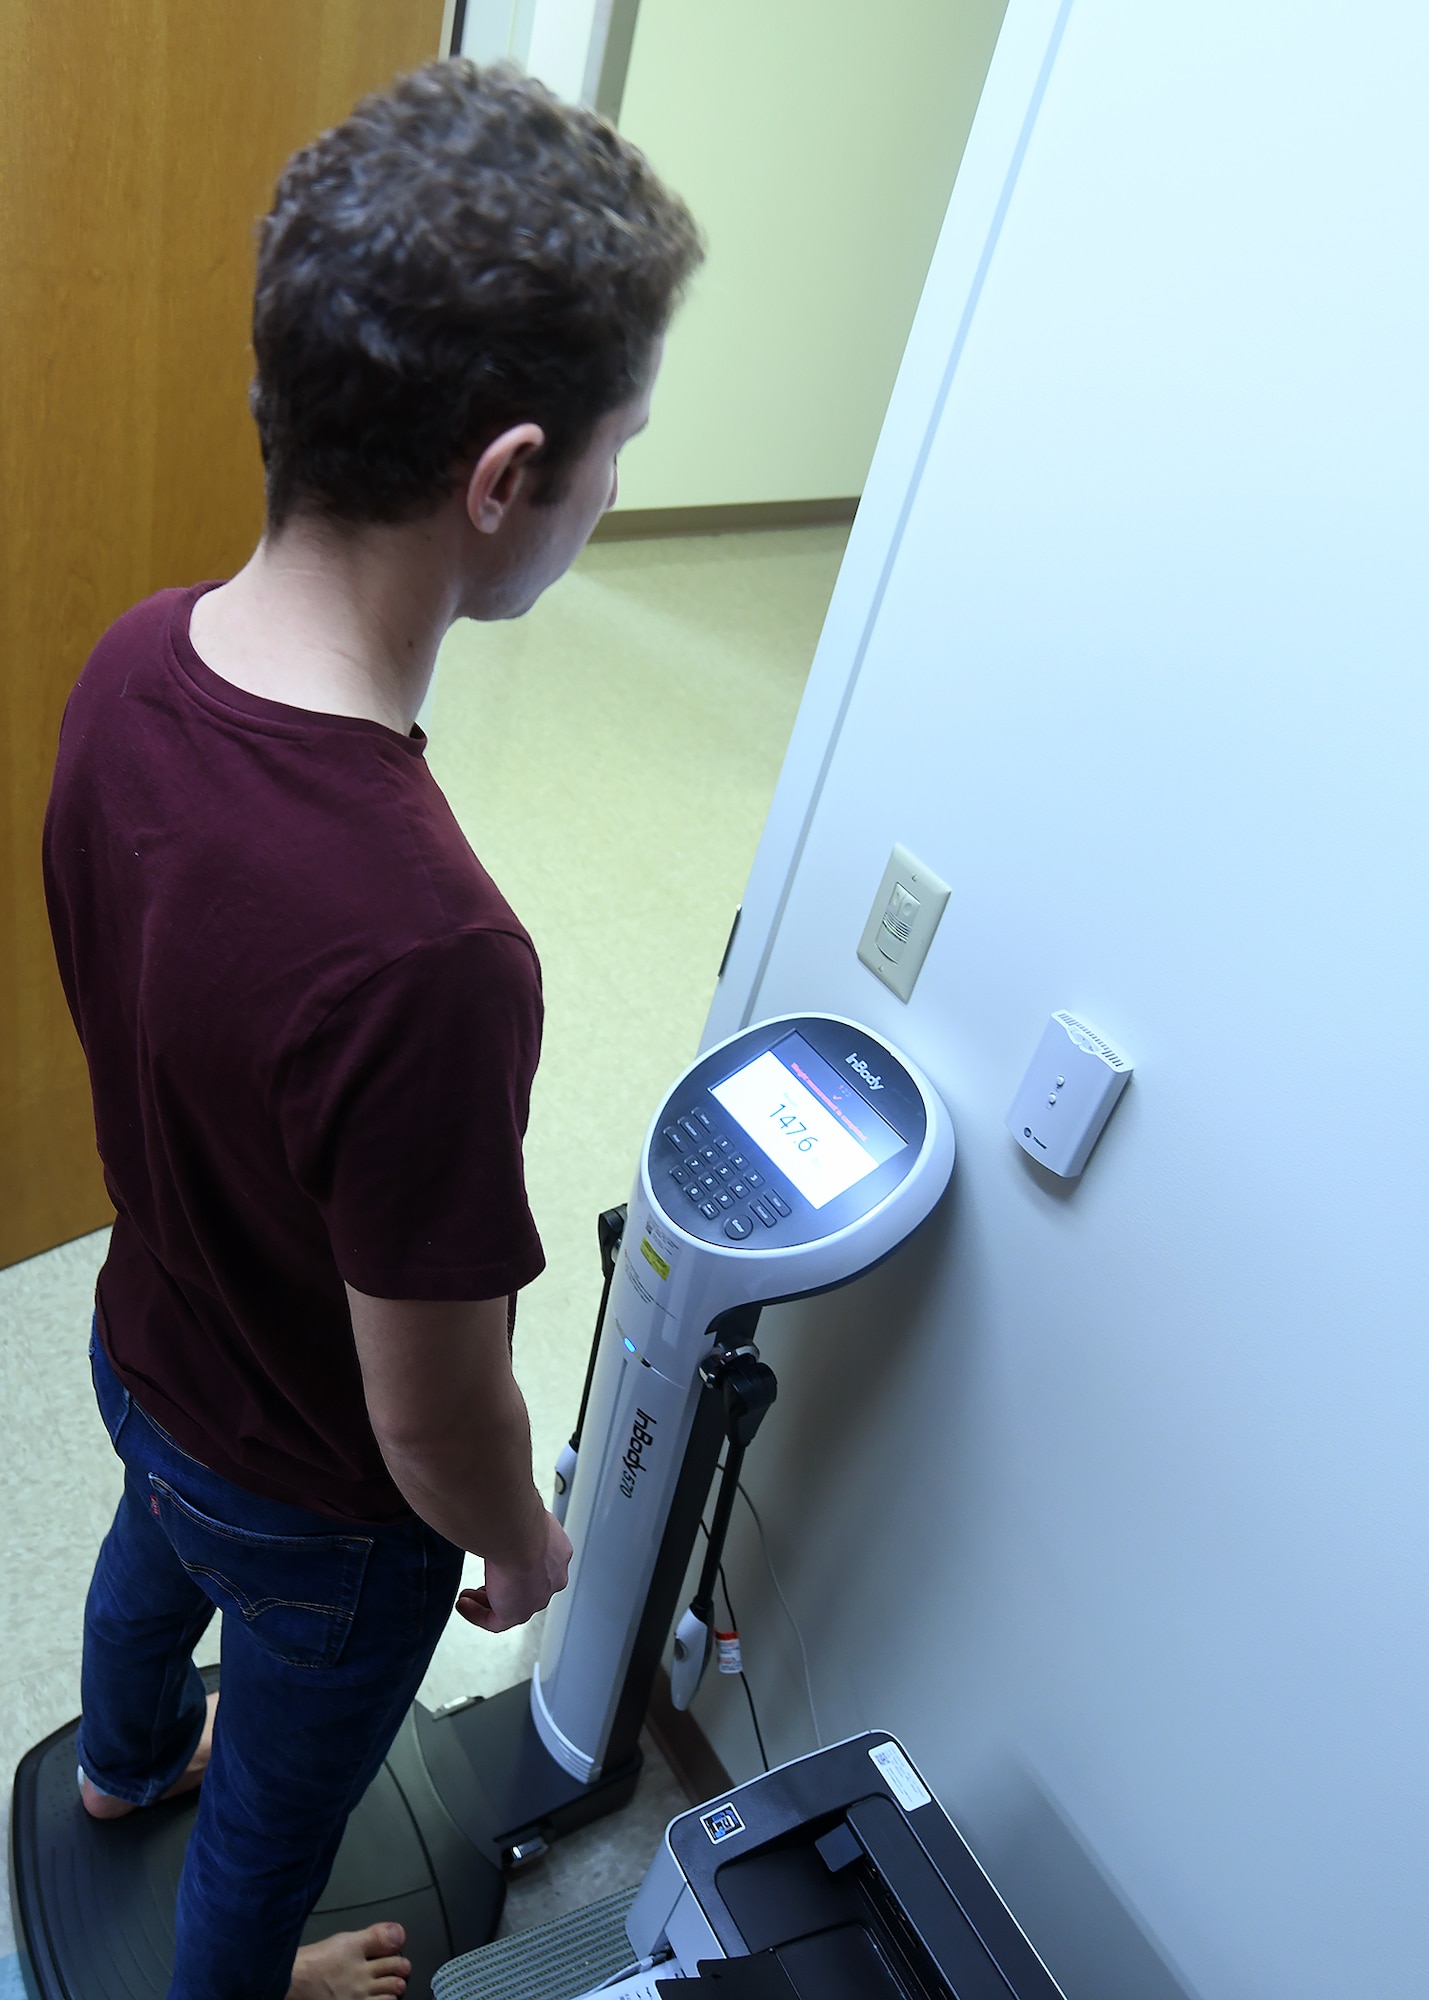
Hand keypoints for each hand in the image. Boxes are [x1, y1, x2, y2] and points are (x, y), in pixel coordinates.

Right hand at [456, 1510, 572, 1632]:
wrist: (519, 1532)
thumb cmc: (519, 1515)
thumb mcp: (519, 1511)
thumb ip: (512, 1516)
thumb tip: (498, 1507)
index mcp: (558, 1551)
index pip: (541, 1565)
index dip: (519, 1566)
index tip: (500, 1563)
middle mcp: (552, 1577)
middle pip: (527, 1589)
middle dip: (503, 1587)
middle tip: (483, 1585)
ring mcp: (536, 1598)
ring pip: (512, 1606)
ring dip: (487, 1602)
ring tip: (467, 1597)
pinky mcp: (517, 1613)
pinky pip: (495, 1622)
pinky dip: (477, 1614)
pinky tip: (463, 1605)